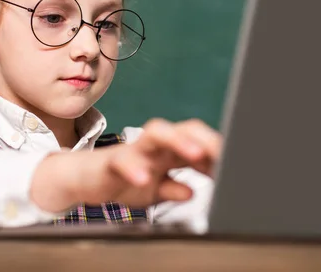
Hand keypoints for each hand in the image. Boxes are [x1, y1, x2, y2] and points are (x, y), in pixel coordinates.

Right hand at [30, 118, 221, 212]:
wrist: (84, 178)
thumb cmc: (123, 179)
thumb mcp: (155, 191)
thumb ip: (175, 188)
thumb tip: (193, 192)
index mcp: (169, 152)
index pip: (199, 143)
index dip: (218, 152)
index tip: (235, 167)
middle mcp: (156, 146)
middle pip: (184, 129)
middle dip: (207, 140)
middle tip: (225, 155)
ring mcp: (135, 149)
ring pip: (157, 133)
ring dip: (179, 142)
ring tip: (196, 156)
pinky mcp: (113, 159)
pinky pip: (124, 160)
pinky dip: (134, 168)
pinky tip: (144, 179)